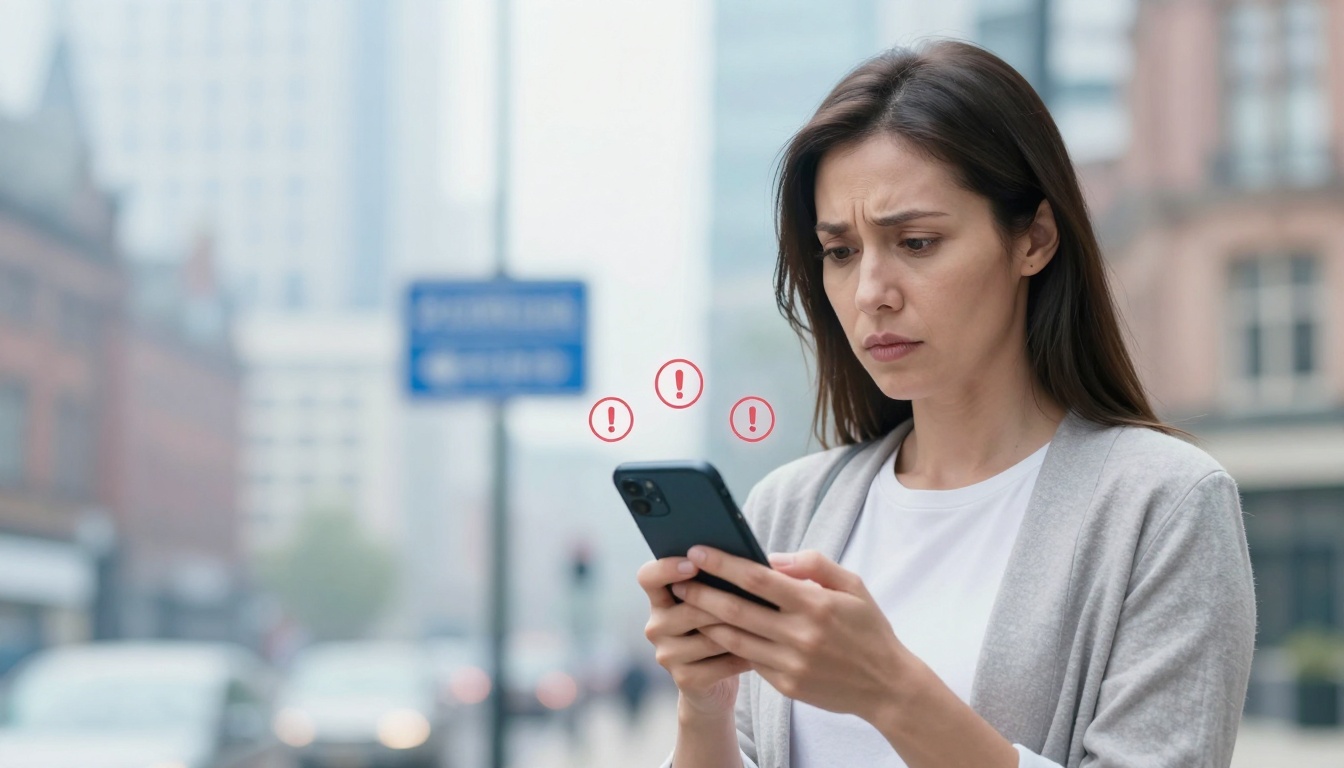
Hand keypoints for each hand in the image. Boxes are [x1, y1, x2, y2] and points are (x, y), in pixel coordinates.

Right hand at [637, 557, 753, 715]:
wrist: (715, 682)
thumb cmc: (721, 629)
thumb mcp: (716, 603)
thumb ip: (720, 582)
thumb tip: (754, 563)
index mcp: (660, 600)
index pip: (648, 577)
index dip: (667, 568)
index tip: (694, 564)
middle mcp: (656, 627)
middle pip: (689, 608)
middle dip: (725, 604)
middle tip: (756, 597)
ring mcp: (667, 655)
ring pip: (710, 637)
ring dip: (740, 631)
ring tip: (767, 624)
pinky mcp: (684, 679)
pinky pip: (721, 664)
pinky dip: (745, 657)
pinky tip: (763, 652)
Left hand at [672, 547, 918, 723]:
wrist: (887, 686)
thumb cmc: (868, 629)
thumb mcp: (853, 586)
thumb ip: (814, 565)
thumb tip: (772, 557)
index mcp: (815, 604)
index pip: (758, 579)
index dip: (723, 564)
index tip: (698, 551)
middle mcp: (800, 635)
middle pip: (736, 610)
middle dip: (701, 593)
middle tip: (677, 579)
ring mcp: (791, 664)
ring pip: (735, 638)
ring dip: (706, 620)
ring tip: (686, 604)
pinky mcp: (786, 685)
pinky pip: (749, 660)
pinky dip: (728, 644)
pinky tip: (712, 630)